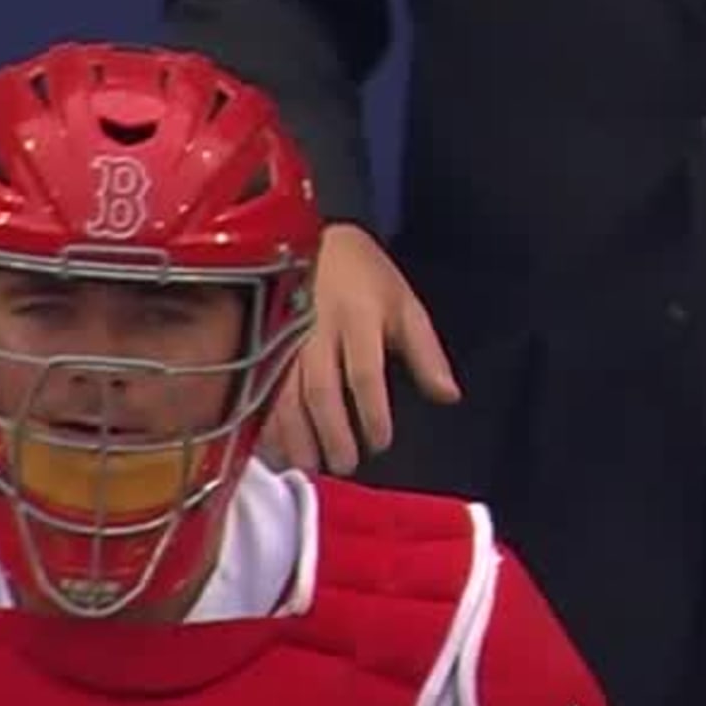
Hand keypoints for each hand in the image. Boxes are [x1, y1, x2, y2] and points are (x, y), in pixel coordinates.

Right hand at [264, 222, 460, 476]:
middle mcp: (316, 330)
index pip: (365, 373)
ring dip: (296, 437)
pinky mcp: (256, 345)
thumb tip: (449, 397)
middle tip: (345, 465)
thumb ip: (426, 353)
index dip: (372, 413)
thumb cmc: (362, 276)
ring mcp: (280, 338)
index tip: (380, 442)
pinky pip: (256, 391)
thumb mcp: (403, 303)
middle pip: (321, 391)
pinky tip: (275, 448)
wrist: (305, 239)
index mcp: (357, 317)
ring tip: (309, 466)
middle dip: (333, 434)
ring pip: (284, 396)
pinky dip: (265, 424)